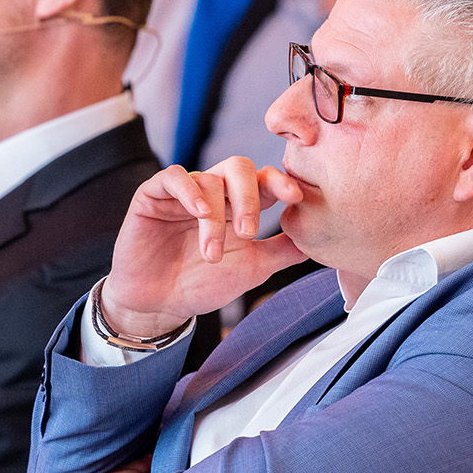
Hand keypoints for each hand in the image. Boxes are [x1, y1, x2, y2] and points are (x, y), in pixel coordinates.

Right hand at [99, 159, 308, 337]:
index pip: (264, 180)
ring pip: (208, 180)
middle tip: (248, 232)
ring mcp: (183, 192)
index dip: (282, 182)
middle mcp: (213, 192)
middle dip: (248, 197)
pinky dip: (188, 190)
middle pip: (239, 167)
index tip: (296, 198)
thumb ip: (282, 252)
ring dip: (214, 219)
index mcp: (238, 204)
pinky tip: (198, 212)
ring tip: (212, 254)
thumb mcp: (252, 269)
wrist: (159, 304)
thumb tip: (319, 239)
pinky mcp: (153, 195)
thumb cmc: (203, 284)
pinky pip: (173, 176)